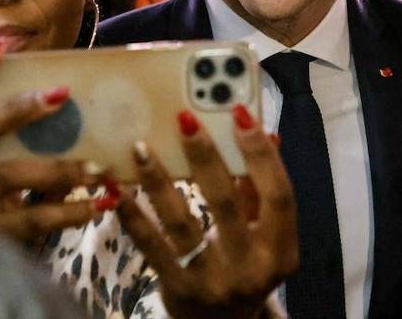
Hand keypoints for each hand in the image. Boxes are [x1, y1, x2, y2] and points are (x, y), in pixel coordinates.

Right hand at [0, 40, 118, 243]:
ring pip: (6, 175)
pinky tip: (98, 205)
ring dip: (57, 167)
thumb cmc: (0, 204)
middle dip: (17, 108)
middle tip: (62, 94)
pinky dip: (69, 211)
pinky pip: (32, 220)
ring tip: (98, 167)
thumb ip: (31, 139)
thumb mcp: (6, 166)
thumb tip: (81, 100)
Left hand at [117, 105, 297, 318]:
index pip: (279, 194)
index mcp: (281, 250)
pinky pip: (151, 247)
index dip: (261, 153)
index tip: (240, 113)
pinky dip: (134, 216)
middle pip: (227, 202)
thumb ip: (262, 190)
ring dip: (159, 181)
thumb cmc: (245, 268)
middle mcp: (251, 268)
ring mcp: (212, 282)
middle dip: (204, 156)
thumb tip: (268, 135)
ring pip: (182, 223)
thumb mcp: (265, 236)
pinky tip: (120, 190)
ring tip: (140, 147)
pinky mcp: (177, 289)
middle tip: (183, 118)